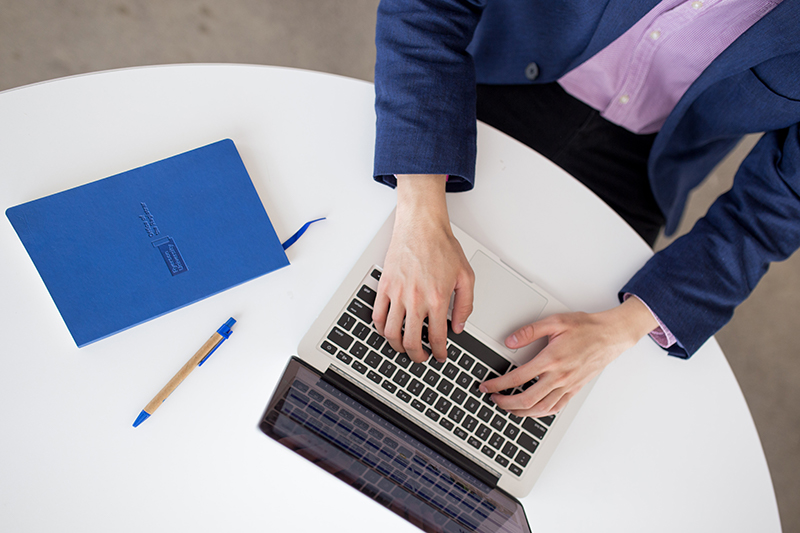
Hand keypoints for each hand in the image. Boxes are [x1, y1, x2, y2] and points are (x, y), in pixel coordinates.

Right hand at [372, 175, 474, 362]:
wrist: (422, 225)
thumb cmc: (442, 246)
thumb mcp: (466, 276)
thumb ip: (465, 304)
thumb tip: (459, 326)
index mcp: (438, 299)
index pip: (438, 337)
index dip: (439, 352)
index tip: (440, 356)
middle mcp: (416, 299)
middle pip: (411, 341)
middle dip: (417, 356)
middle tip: (422, 357)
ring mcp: (397, 294)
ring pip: (391, 333)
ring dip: (397, 346)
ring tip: (404, 347)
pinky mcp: (385, 286)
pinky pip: (377, 315)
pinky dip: (381, 328)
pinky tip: (388, 329)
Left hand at [480, 297, 657, 416]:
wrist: (611, 335)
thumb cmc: (586, 327)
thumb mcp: (555, 321)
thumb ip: (530, 331)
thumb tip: (510, 341)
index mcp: (551, 359)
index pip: (518, 377)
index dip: (499, 384)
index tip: (487, 386)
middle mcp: (560, 376)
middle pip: (527, 399)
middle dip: (506, 402)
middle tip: (493, 399)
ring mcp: (568, 385)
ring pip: (541, 408)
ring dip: (521, 411)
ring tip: (508, 407)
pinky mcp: (575, 389)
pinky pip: (557, 407)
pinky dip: (541, 413)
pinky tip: (532, 410)